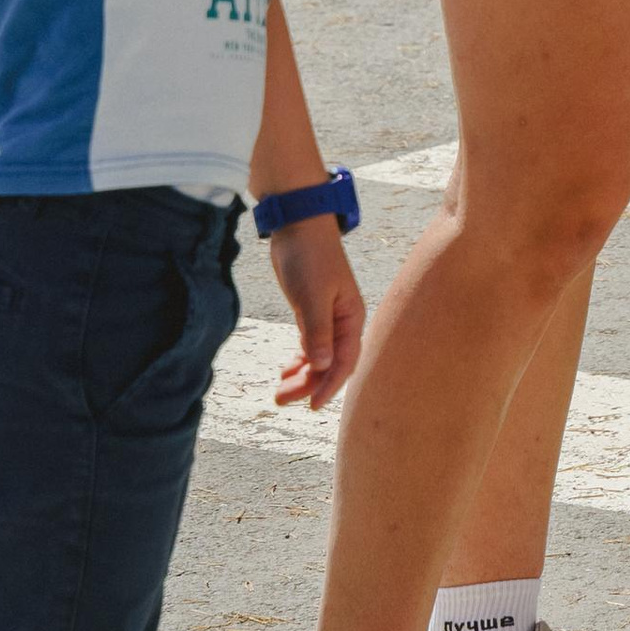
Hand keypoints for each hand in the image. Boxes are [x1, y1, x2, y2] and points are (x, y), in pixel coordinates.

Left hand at [266, 215, 364, 414]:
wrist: (297, 224)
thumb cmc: (309, 256)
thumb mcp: (312, 296)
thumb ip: (318, 332)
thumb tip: (324, 365)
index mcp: (351, 317)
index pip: (345, 361)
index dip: (330, 386)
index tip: (312, 406)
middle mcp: (342, 321)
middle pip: (330, 364)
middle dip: (309, 385)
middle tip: (281, 400)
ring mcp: (327, 317)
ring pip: (318, 357)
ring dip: (301, 376)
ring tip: (279, 392)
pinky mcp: (312, 311)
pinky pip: (310, 345)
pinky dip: (299, 360)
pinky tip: (285, 370)